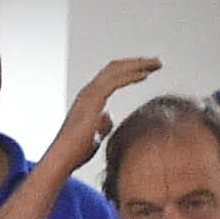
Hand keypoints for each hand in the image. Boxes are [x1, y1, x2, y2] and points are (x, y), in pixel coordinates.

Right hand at [45, 54, 161, 174]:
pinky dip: (132, 75)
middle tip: (155, 62)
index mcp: (89, 97)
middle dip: (137, 62)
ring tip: (156, 64)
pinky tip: (146, 75)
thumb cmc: (76, 151)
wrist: (64, 156)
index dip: (129, 70)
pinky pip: (116, 80)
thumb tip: (109, 118)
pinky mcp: (94, 98)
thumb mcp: (94, 134)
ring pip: (117, 69)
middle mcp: (88, 90)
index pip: (111, 76)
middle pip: (115, 67)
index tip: (146, 71)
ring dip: (138, 64)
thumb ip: (102, 124)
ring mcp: (90, 92)